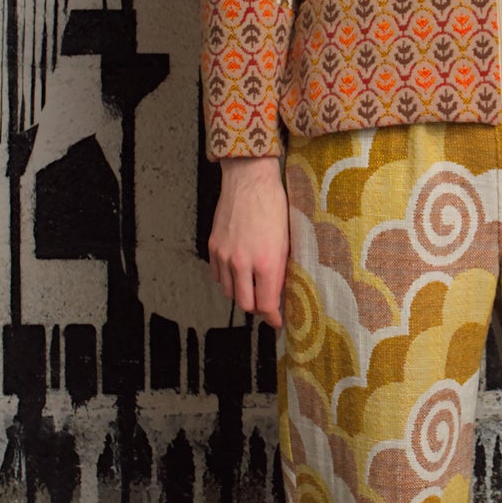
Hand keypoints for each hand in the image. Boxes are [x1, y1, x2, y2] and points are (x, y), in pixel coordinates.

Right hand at [208, 154, 288, 327]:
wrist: (250, 181)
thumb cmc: (275, 207)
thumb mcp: (287, 240)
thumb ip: (282, 268)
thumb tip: (282, 291)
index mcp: (267, 263)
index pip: (266, 304)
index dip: (272, 317)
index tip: (276, 321)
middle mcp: (243, 263)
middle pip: (245, 304)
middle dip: (257, 308)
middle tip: (266, 305)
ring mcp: (225, 256)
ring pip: (230, 292)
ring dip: (242, 293)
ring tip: (253, 287)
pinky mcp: (214, 247)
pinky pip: (218, 276)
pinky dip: (228, 280)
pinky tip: (239, 272)